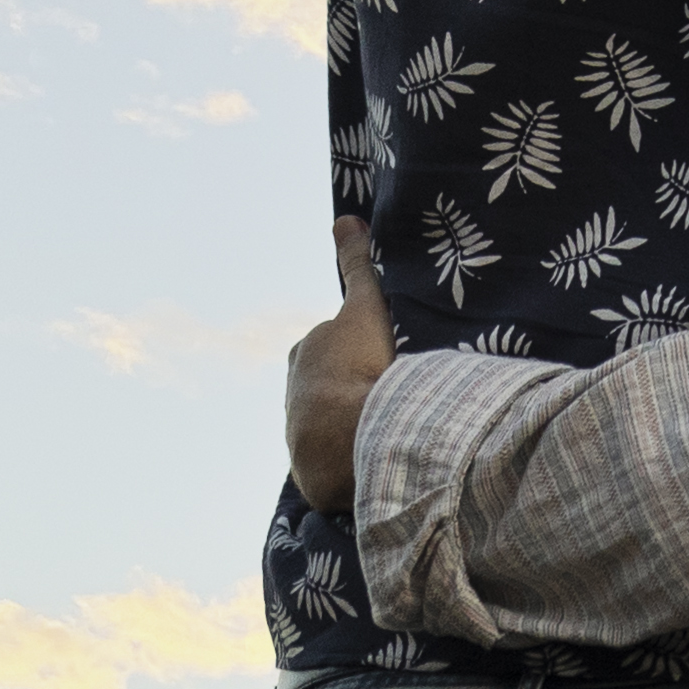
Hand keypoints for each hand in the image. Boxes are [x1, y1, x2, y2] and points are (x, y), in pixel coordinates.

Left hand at [283, 219, 392, 512]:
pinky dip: (356, 450)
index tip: (387, 356)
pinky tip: (380, 451)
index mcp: (304, 353)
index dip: (362, 346)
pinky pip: (338, 453)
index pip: (334, 343)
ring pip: (333, 418)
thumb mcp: (365, 308)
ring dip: (356, 419)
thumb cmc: (358, 368)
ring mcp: (300, 431)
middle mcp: (294, 391)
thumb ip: (357, 266)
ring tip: (391, 423)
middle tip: (394, 388)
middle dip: (355, 383)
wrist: (346, 438)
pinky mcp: (310, 468)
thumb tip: (344, 219)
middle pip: (329, 381)